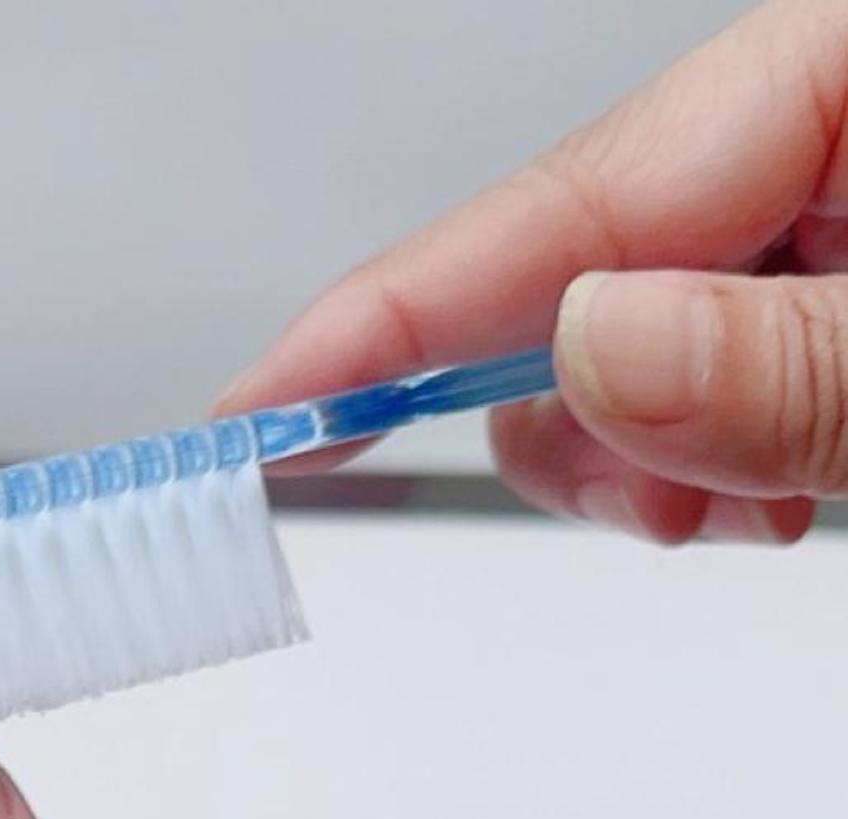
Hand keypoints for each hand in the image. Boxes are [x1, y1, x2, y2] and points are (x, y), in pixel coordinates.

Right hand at [217, 0, 847, 543]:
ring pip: (608, 352)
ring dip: (638, 460)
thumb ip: (787, 353)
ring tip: (751, 504)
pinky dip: (689, 458)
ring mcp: (803, 217)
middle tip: (648, 508)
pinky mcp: (807, 287)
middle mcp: (803, 137)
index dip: (388, 318)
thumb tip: (596, 346)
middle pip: (563, 280)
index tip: (264, 410)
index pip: (558, 195)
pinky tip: (766, 484)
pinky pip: (678, 377)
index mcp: (841, 74)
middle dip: (565, 420)